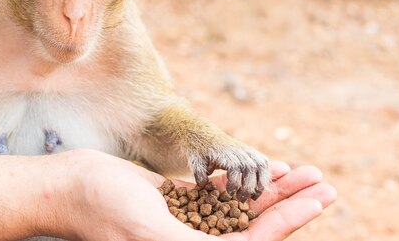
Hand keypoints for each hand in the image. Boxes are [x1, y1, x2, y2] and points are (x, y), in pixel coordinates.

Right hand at [62, 151, 335, 240]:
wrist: (71, 186)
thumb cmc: (102, 209)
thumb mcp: (151, 230)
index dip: (288, 223)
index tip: (319, 200)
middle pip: (257, 228)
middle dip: (293, 207)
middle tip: (327, 186)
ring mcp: (190, 225)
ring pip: (244, 210)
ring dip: (276, 191)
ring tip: (308, 173)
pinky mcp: (182, 206)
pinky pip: (223, 195)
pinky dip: (245, 181)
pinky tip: (267, 168)